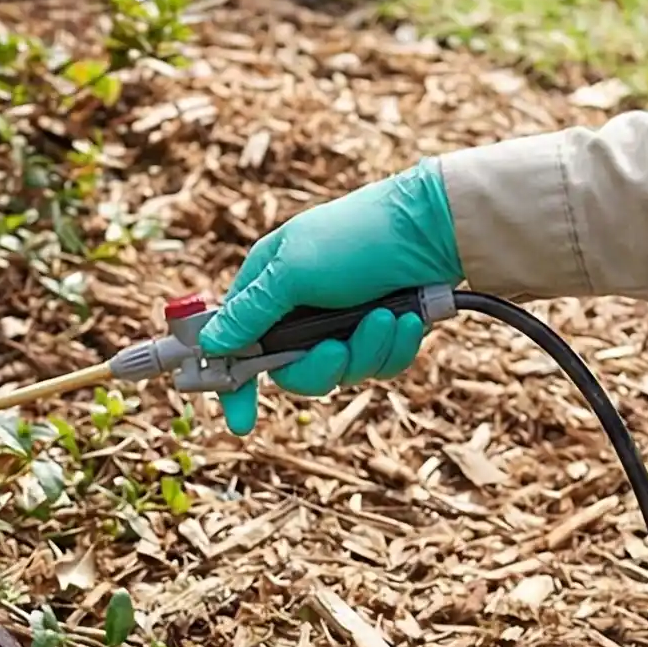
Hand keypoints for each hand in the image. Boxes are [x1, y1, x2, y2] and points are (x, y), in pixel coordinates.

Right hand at [199, 160, 463, 434]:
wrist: (437, 226)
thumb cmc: (358, 237)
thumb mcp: (292, 272)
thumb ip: (250, 313)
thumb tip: (210, 343)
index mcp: (269, 285)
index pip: (237, 343)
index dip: (235, 381)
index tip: (239, 420)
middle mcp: (302, 306)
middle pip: (293, 371)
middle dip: (320, 366)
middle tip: (339, 349)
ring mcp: (343, 320)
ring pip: (341, 371)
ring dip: (366, 351)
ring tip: (386, 317)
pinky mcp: (380, 330)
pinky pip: (378, 365)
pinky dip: (393, 347)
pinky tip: (406, 319)